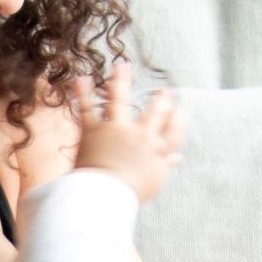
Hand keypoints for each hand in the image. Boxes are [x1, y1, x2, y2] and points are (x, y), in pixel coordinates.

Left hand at [69, 64, 184, 203]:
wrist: (104, 195)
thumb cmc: (130, 193)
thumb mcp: (154, 181)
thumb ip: (165, 165)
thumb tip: (177, 158)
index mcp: (156, 150)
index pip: (174, 132)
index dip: (178, 121)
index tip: (179, 113)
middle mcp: (140, 135)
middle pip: (154, 112)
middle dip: (161, 101)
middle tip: (164, 92)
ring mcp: (116, 130)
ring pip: (119, 100)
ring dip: (121, 80)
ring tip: (121, 66)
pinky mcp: (93, 131)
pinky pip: (87, 108)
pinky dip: (83, 92)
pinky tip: (81, 78)